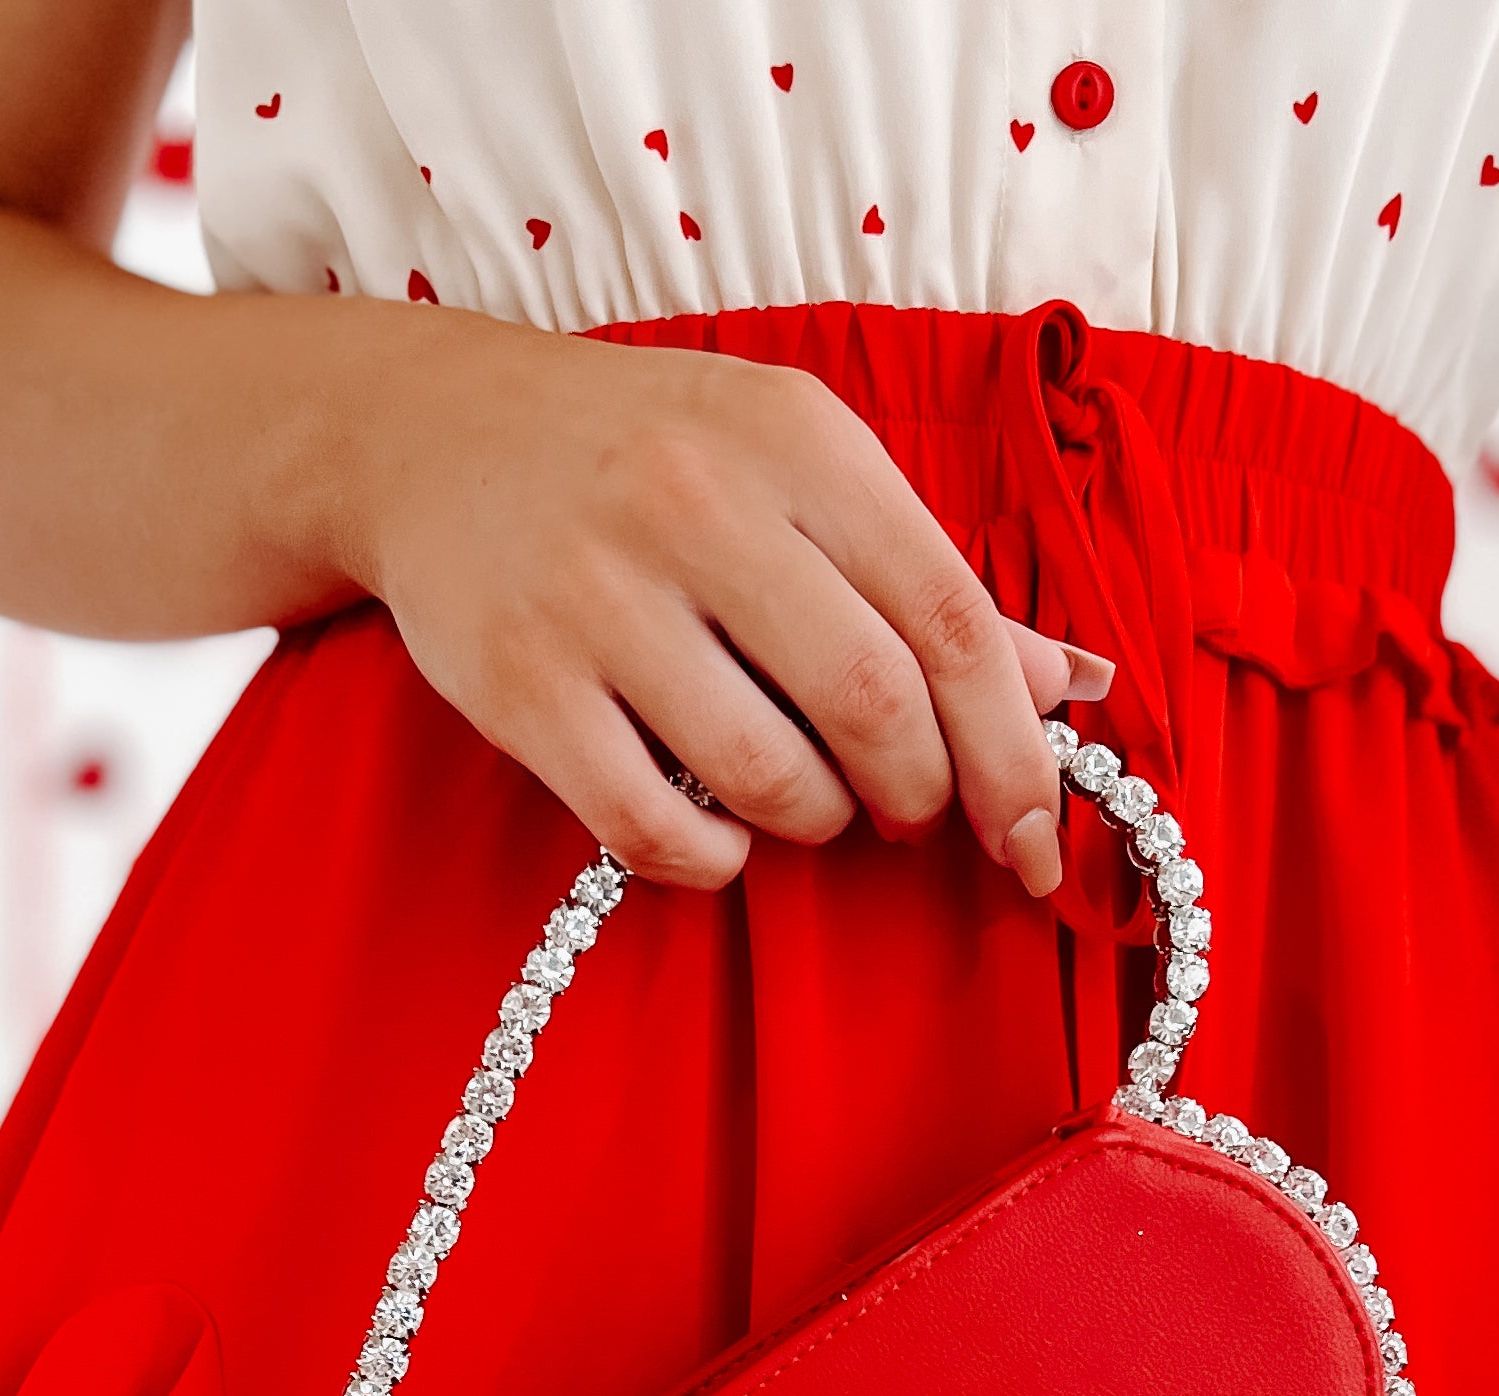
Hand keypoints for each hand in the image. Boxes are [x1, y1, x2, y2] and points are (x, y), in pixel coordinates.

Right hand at [339, 313, 1113, 892]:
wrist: (428, 432)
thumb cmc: (648, 458)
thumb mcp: (799, 470)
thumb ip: (930, 578)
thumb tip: (1070, 688)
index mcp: (798, 440)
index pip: (954, 621)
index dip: (1015, 754)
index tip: (1035, 835)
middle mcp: (699, 505)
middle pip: (875, 705)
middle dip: (920, 793)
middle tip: (905, 808)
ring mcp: (598, 596)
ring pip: (771, 777)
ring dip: (818, 823)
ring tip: (804, 797)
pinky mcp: (519, 683)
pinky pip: (657, 831)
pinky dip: (715, 860)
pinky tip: (716, 829)